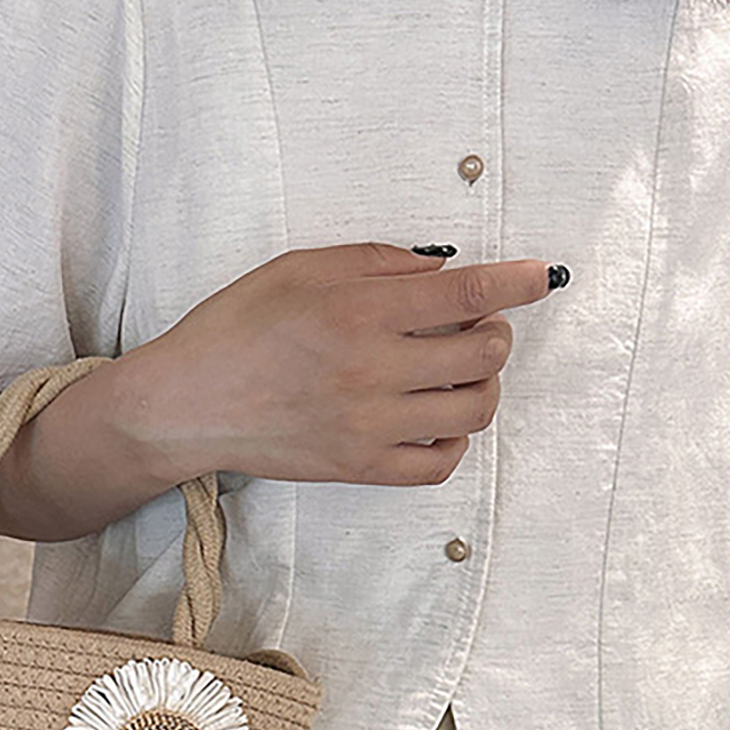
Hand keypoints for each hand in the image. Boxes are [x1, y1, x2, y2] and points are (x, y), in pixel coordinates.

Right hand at [124, 242, 559, 487]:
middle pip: (484, 352)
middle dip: (495, 331)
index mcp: (358, 312)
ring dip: (482, 385)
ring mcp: (368, 425)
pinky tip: (435, 418)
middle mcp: (371, 370)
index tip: (542, 277)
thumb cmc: (236, 329)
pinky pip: (438, 464)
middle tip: (475, 323)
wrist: (187, 403)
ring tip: (457, 372)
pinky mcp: (359, 466)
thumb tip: (440, 271)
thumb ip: (376, 263)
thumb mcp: (299, 268)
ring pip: (473, 409)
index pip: (466, 293)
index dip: (517, 281)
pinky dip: (453, 440)